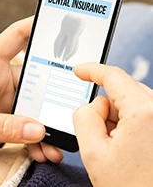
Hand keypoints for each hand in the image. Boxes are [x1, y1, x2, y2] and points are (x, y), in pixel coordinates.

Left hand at [0, 17, 61, 162]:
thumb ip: (2, 126)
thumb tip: (37, 130)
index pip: (14, 37)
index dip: (34, 26)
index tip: (56, 23)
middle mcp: (0, 79)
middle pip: (35, 79)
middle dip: (51, 97)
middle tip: (66, 111)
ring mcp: (4, 99)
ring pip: (33, 107)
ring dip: (44, 126)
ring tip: (54, 145)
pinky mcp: (5, 117)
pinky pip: (26, 125)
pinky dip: (34, 138)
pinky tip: (41, 151)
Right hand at [73, 63, 152, 185]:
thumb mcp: (93, 152)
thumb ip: (84, 117)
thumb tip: (93, 104)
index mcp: (144, 112)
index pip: (113, 76)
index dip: (92, 70)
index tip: (79, 70)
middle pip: (121, 92)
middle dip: (105, 108)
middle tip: (100, 137)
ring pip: (130, 104)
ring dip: (116, 120)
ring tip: (117, 149)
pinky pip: (141, 114)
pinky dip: (127, 125)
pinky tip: (128, 149)